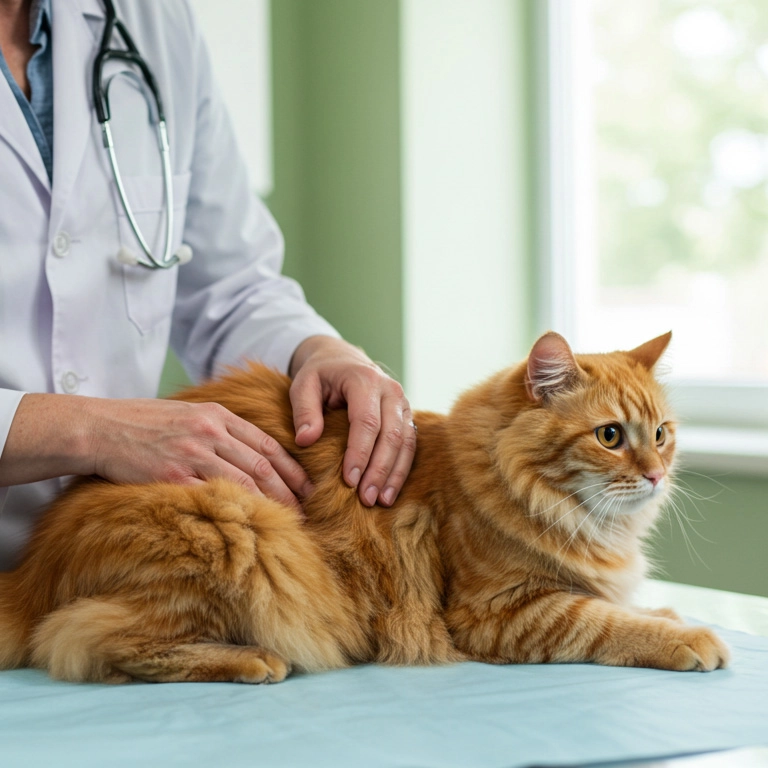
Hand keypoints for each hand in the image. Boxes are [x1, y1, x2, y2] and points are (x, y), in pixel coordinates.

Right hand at [0, 394, 310, 514]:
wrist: (100, 427)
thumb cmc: (143, 423)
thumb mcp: (187, 414)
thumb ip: (217, 429)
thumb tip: (246, 452)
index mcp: (217, 415)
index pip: (266, 444)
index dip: (291, 468)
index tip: (307, 487)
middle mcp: (211, 431)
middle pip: (262, 464)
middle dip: (289, 490)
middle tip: (306, 511)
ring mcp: (193, 452)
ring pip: (245, 481)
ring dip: (270, 504)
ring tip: (287, 523)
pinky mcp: (173, 474)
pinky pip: (212, 495)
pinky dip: (235, 511)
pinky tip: (249, 526)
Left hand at [288, 336, 416, 506]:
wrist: (342, 359)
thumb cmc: (320, 374)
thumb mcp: (303, 384)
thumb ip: (304, 410)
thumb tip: (306, 440)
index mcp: (365, 380)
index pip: (366, 422)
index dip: (359, 453)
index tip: (348, 480)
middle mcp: (390, 390)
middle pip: (391, 435)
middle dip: (379, 470)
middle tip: (366, 499)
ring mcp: (403, 403)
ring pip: (406, 442)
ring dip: (394, 474)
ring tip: (381, 501)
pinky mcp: (407, 416)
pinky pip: (410, 444)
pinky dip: (401, 469)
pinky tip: (390, 491)